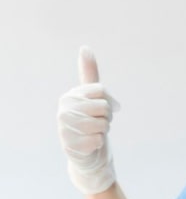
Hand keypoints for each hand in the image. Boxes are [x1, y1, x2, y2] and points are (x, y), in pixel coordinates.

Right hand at [57, 46, 119, 193]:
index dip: (109, 102)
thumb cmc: (91, 120)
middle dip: (107, 117)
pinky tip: (90, 144)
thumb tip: (85, 47)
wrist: (87, 151)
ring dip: (104, 130)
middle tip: (98, 123)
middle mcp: (63, 111)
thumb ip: (89, 73)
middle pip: (104, 107)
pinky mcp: (71, 147)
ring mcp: (65, 129)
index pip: (102, 91)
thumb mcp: (91, 96)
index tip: (103, 108)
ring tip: (94, 132)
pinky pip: (99, 140)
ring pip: (102, 124)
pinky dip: (99, 143)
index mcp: (70, 96)